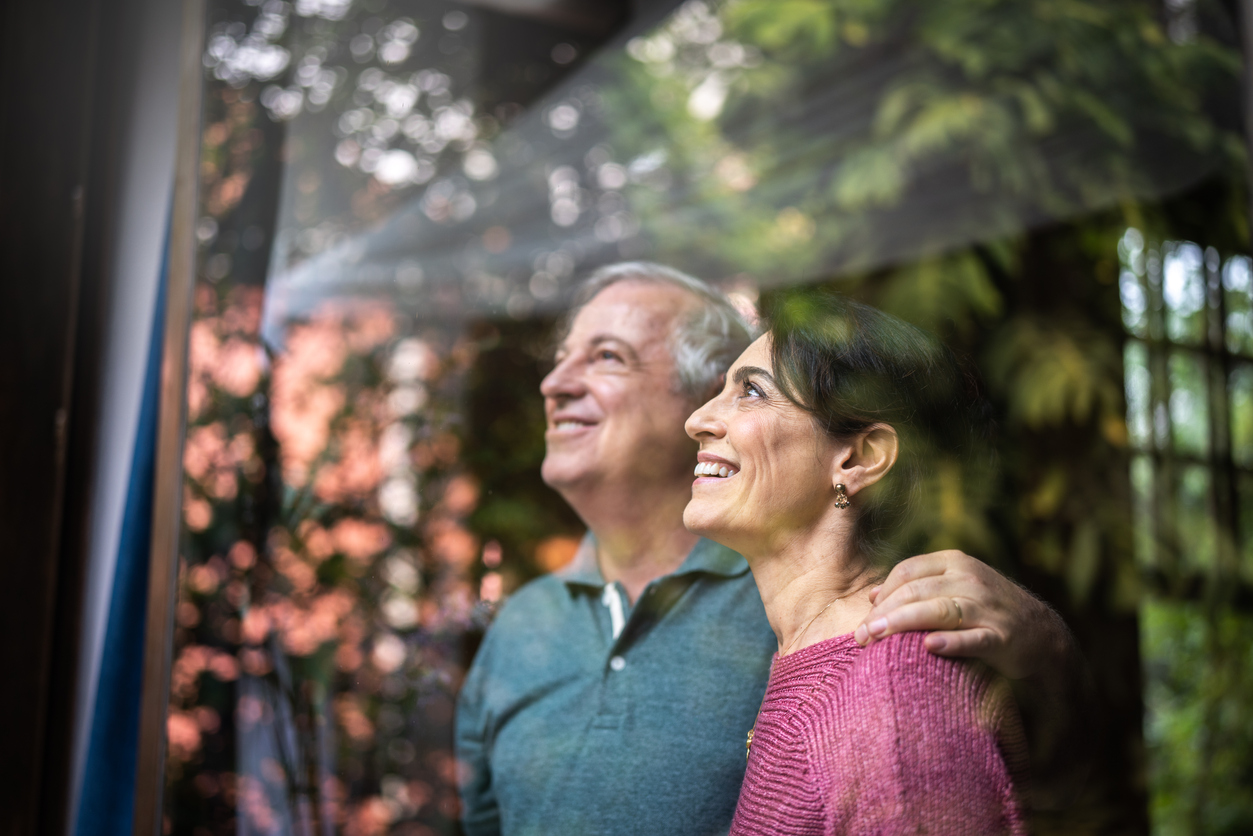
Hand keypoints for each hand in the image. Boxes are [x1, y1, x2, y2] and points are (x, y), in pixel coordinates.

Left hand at [852, 550, 1068, 679]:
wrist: (1043, 634)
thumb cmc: (986, 610)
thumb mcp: (954, 587)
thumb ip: (917, 586)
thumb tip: (873, 594)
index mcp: (955, 562)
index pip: (906, 571)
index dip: (881, 595)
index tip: (864, 620)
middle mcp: (969, 579)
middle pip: (915, 591)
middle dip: (883, 613)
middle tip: (860, 636)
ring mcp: (987, 607)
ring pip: (938, 610)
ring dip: (902, 624)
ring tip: (876, 638)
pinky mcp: (1002, 636)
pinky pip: (973, 638)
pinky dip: (952, 642)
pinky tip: (930, 646)